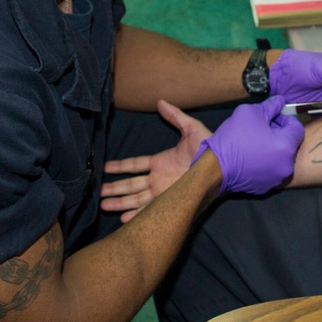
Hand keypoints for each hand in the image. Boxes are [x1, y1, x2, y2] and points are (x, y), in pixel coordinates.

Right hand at [100, 100, 210, 221]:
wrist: (224, 165)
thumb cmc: (209, 147)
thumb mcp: (191, 128)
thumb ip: (175, 116)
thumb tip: (161, 101)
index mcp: (161, 162)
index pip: (135, 165)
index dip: (120, 166)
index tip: (104, 167)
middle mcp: (160, 179)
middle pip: (131, 185)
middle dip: (114, 189)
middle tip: (97, 192)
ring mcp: (164, 191)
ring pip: (136, 198)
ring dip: (120, 202)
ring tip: (103, 205)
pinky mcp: (171, 201)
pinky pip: (150, 210)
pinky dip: (137, 215)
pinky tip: (124, 219)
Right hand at [194, 96, 303, 194]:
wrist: (214, 168)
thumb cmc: (234, 138)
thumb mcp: (251, 112)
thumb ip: (270, 106)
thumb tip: (281, 102)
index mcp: (287, 146)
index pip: (297, 127)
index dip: (284, 119)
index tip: (270, 117)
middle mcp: (287, 165)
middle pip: (289, 143)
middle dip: (277, 133)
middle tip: (260, 128)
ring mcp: (277, 178)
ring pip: (280, 157)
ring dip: (271, 148)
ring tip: (254, 142)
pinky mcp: (266, 187)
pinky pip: (270, 170)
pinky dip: (264, 162)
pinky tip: (250, 156)